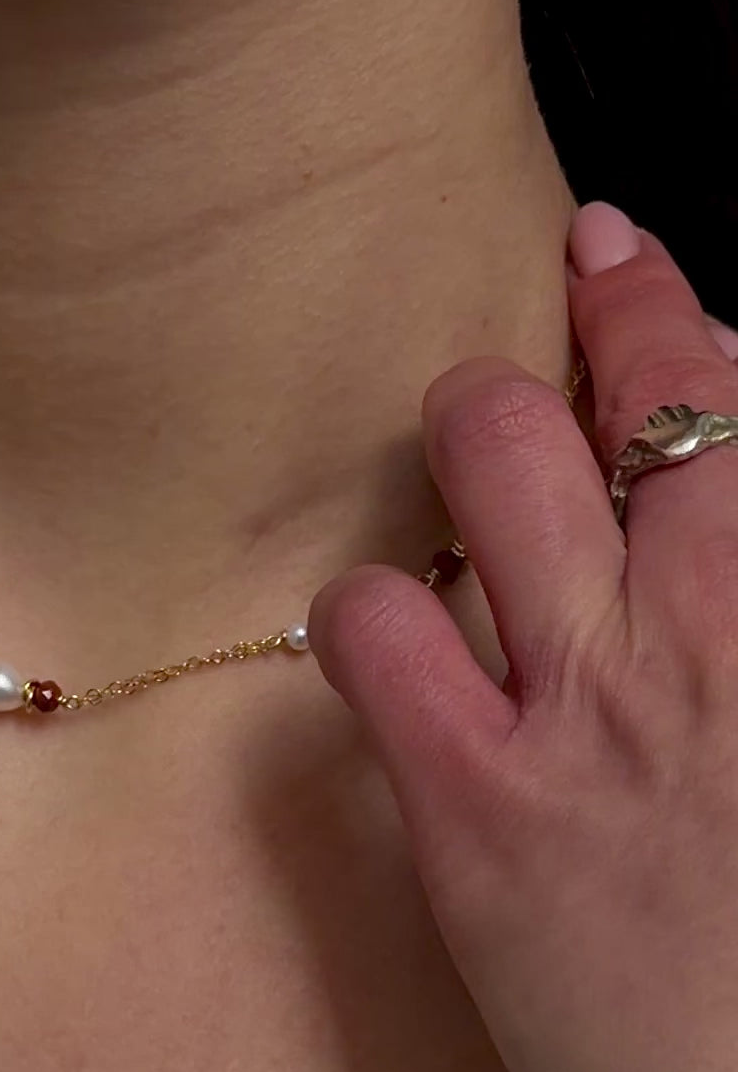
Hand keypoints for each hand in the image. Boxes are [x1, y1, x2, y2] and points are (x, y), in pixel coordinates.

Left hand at [309, 202, 737, 1071]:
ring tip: (459, 459)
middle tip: (553, 310)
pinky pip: (373, 634)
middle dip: (581, 331)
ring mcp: (578, 707)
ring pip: (485, 459)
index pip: (733, 404)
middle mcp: (696, 631)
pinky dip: (368, 613)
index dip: (668, 315)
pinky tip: (387, 633)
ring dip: (464, 438)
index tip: (625, 264)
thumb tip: (703, 536)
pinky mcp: (472, 808)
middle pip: (617, 399)